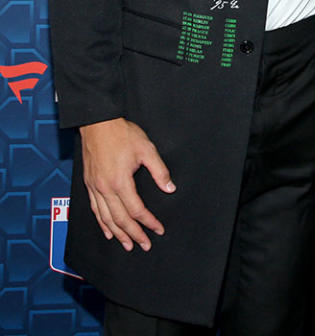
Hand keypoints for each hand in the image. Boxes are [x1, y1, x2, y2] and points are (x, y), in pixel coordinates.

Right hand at [79, 118, 175, 251]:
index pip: (137, 210)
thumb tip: (170, 188)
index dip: (149, 222)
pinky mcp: (89, 185)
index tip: (158, 229)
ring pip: (106, 218)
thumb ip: (159, 171)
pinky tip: (108, 231)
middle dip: (134, 234)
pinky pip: (95, 210)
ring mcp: (95, 188)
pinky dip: (102, 223)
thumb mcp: (147, 149)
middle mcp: (105, 189)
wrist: (98, 124)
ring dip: (118, 234)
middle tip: (145, 245)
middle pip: (120, 219)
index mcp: (120, 182)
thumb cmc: (123, 134)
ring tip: (128, 245)